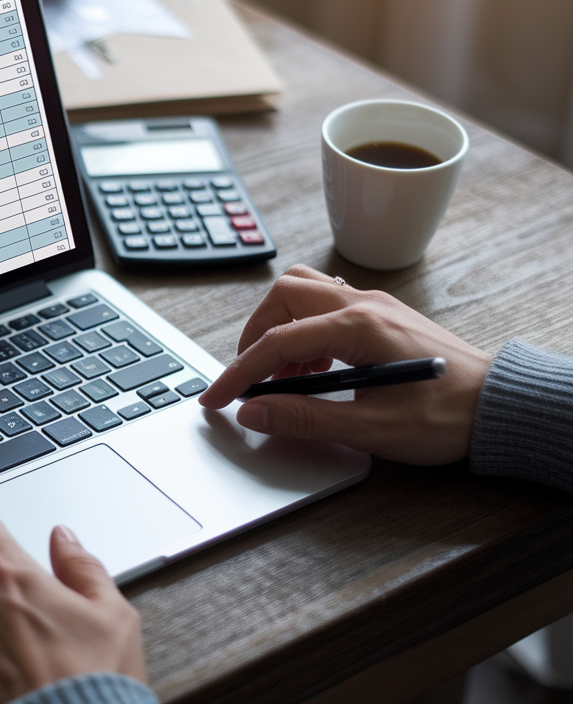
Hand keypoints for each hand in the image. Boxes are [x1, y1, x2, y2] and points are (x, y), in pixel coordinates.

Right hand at [197, 264, 490, 463]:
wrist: (501, 407)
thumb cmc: (448, 416)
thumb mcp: (370, 428)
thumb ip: (304, 418)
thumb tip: (254, 413)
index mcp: (357, 327)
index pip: (277, 342)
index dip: (239, 373)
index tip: (217, 399)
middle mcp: (362, 304)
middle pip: (282, 296)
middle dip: (254, 337)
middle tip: (249, 379)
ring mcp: (372, 305)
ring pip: (303, 290)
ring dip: (279, 328)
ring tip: (284, 377)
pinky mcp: (380, 316)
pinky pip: (325, 303)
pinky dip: (303, 329)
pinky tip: (315, 369)